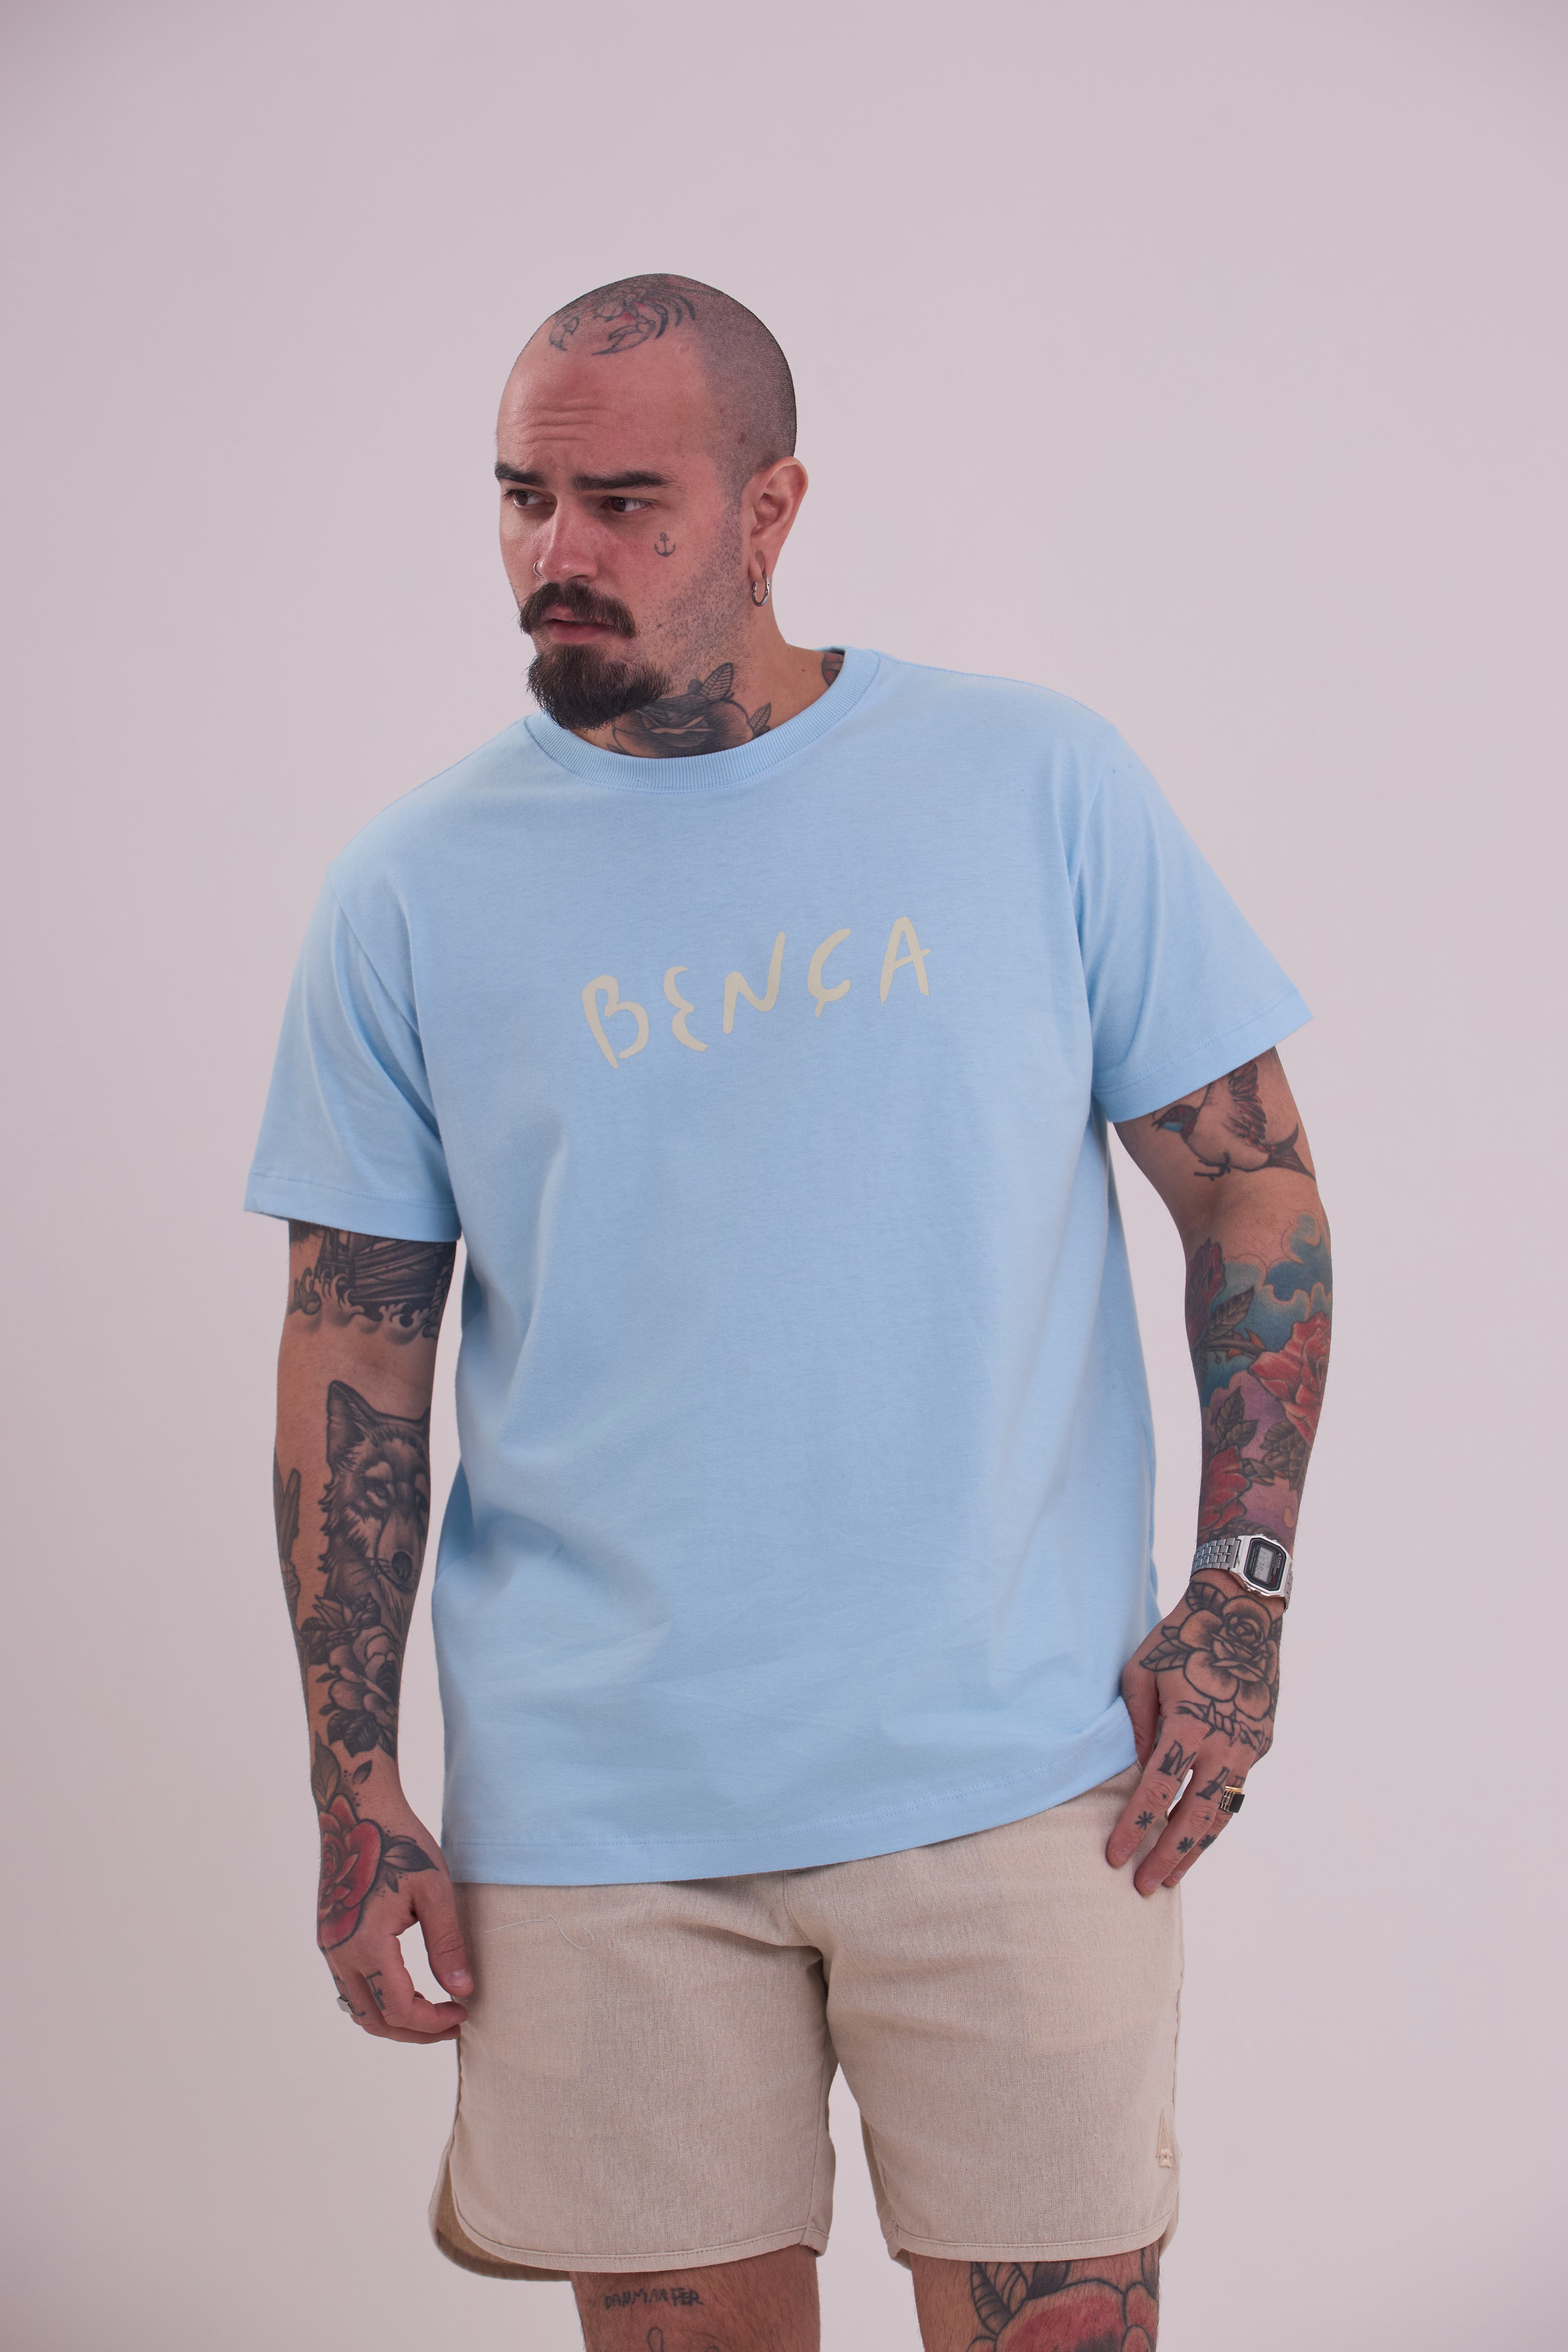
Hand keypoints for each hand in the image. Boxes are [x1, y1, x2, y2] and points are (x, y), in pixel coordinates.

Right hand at [312, 1739, 472, 2041]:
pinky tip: (406, 1986)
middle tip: (450, 2021)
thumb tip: (463, 1991)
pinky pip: (349, 1985)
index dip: (433, 2022)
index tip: (463, 2012)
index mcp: (367, 1944)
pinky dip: (377, 1998)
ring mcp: (330, 1946)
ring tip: (432, 2009)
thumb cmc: (399, 1843)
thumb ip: (446, 1945)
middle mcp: (340, 1953)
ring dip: (393, 2018)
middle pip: (374, 2021)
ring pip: (357, 2008)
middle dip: (413, 2031)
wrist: (356, 1810)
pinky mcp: (328, 1937)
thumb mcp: (434, 1890)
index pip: (400, 2010)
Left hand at [1106, 1573, 1282, 1894]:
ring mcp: (1250, 1747)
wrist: (1244, 1612)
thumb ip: (1136, 1725)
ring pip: (1223, 1813)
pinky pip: (1237, 1789)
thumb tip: (1134, 1770)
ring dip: (1197, 1848)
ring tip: (1172, 1876)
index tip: (1114, 1856)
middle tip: (1143, 1887)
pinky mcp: (1263, 1743)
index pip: (1156, 1791)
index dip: (1134, 1828)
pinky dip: (1216, 1815)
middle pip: (1195, 1818)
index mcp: (1190, 1725)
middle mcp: (1225, 1744)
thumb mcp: (1142, 1673)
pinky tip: (1198, 1834)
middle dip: (1168, 1857)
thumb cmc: (1182, 1637)